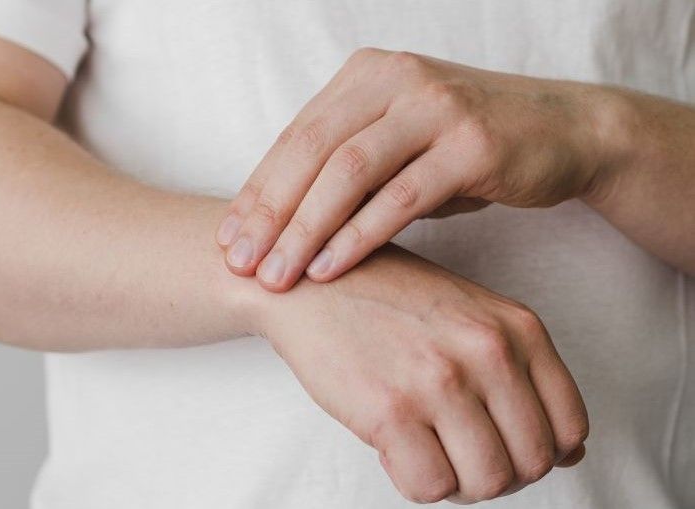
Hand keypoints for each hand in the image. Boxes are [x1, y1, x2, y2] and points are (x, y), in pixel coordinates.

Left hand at [217, 48, 614, 290]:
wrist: (563, 131)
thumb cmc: (468, 146)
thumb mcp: (401, 146)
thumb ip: (350, 169)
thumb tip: (284, 219)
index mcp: (367, 76)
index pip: (296, 136)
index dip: (258, 190)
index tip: (229, 239)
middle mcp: (395, 80)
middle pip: (311, 150)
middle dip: (269, 213)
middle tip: (240, 263)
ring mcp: (435, 107)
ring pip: (349, 171)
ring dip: (305, 229)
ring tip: (276, 276)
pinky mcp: (471, 143)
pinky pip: (400, 197)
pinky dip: (358, 236)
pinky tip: (329, 269)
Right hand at [245, 244, 588, 503]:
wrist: (315, 281)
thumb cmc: (392, 301)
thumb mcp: (474, 318)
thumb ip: (524, 376)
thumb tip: (574, 453)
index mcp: (518, 328)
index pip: (570, 427)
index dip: (543, 453)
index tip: (507, 447)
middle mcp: (488, 352)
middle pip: (531, 464)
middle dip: (498, 472)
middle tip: (460, 453)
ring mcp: (439, 381)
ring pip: (486, 483)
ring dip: (459, 481)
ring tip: (429, 449)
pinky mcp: (389, 410)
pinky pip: (430, 487)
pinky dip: (417, 481)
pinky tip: (398, 447)